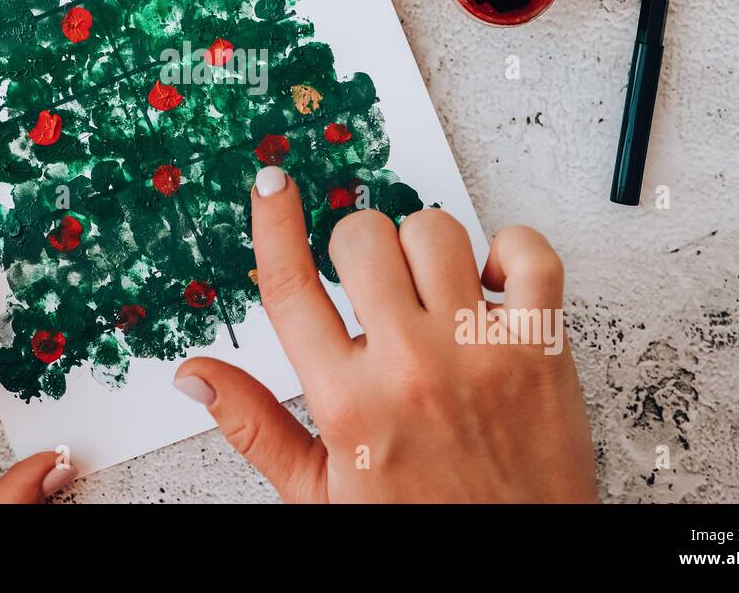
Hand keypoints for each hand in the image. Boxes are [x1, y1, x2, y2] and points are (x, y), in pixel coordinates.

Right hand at [173, 166, 597, 502]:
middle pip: (361, 238)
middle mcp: (409, 366)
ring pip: (435, 230)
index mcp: (346, 400)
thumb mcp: (320, 493)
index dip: (272, 222)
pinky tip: (491, 283)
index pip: (290, 285)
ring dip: (425, 246)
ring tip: (433, 289)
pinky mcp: (542, 350)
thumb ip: (255, 425)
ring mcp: (479, 352)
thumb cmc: (419, 531)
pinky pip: (528, 253)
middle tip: (375, 280)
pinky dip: (511, 251)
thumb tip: (195, 373)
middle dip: (358, 246)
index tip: (271, 183)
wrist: (513, 570)